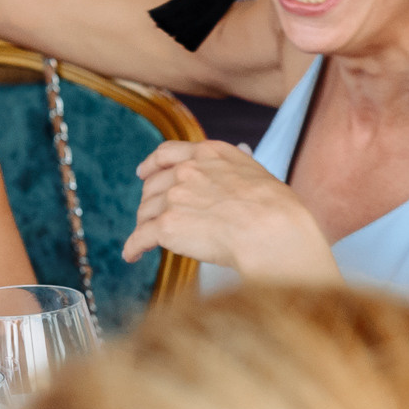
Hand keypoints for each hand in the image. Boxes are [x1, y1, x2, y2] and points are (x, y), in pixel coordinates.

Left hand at [124, 140, 339, 281]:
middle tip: (155, 217)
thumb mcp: (254, 174)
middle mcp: (187, 170)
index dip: (152, 165)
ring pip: (145, 212)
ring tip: (150, 242)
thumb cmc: (277, 210)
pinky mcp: (167, 226)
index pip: (168, 152)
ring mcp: (175, 197)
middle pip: (153, 186)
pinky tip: (132, 255)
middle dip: (152, 202)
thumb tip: (223, 185)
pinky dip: (133, 247)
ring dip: (146, 226)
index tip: (144, 173)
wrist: (273, 232)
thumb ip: (228, 174)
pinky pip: (140, 238)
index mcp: (210, 154)